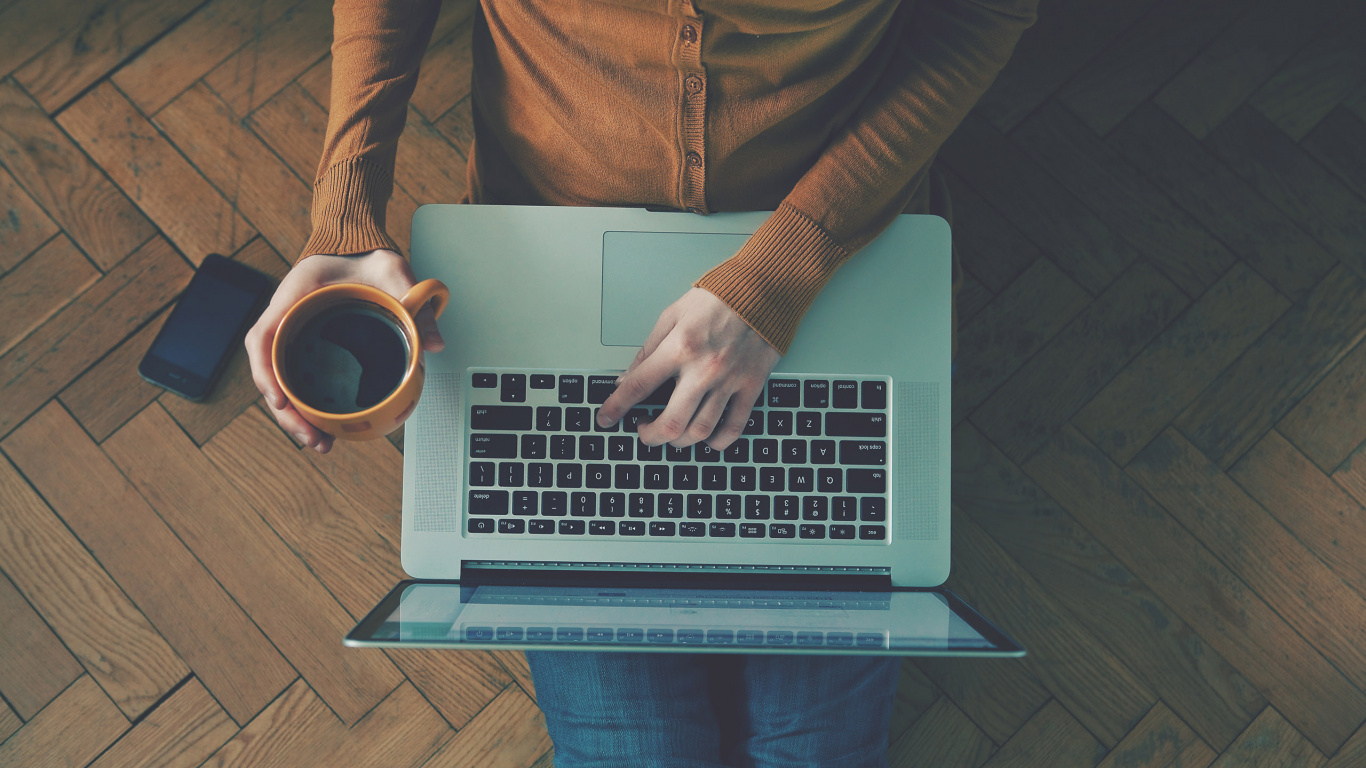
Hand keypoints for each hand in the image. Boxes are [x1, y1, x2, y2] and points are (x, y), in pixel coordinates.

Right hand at [244, 249, 444, 453]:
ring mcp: (294, 333)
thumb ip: (412, 298)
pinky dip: (306, 404)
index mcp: (294, 295)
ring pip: (281, 380)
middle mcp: (286, 317)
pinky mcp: (308, 344)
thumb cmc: (365, 253)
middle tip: (313, 439)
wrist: (358, 244)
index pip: (262, 336)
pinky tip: (323, 426)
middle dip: (286, 411)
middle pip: (269, 370)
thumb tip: (433, 342)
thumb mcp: (393, 269)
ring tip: (320, 443)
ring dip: (295, 415)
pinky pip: (298, 377)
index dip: (265, 371)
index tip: (280, 400)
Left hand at [598, 288, 780, 450]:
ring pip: (700, 431)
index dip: (615, 408)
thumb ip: (647, 350)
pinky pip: (734, 427)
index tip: (604, 419)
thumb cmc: (717, 298)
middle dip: (650, 436)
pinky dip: (717, 441)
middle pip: (671, 423)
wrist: (763, 290)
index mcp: (679, 348)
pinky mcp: (751, 386)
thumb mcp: (672, 315)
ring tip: (671, 435)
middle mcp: (704, 370)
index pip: (638, 387)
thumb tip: (626, 379)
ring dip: (679, 442)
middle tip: (643, 431)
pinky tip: (706, 439)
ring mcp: (729, 382)